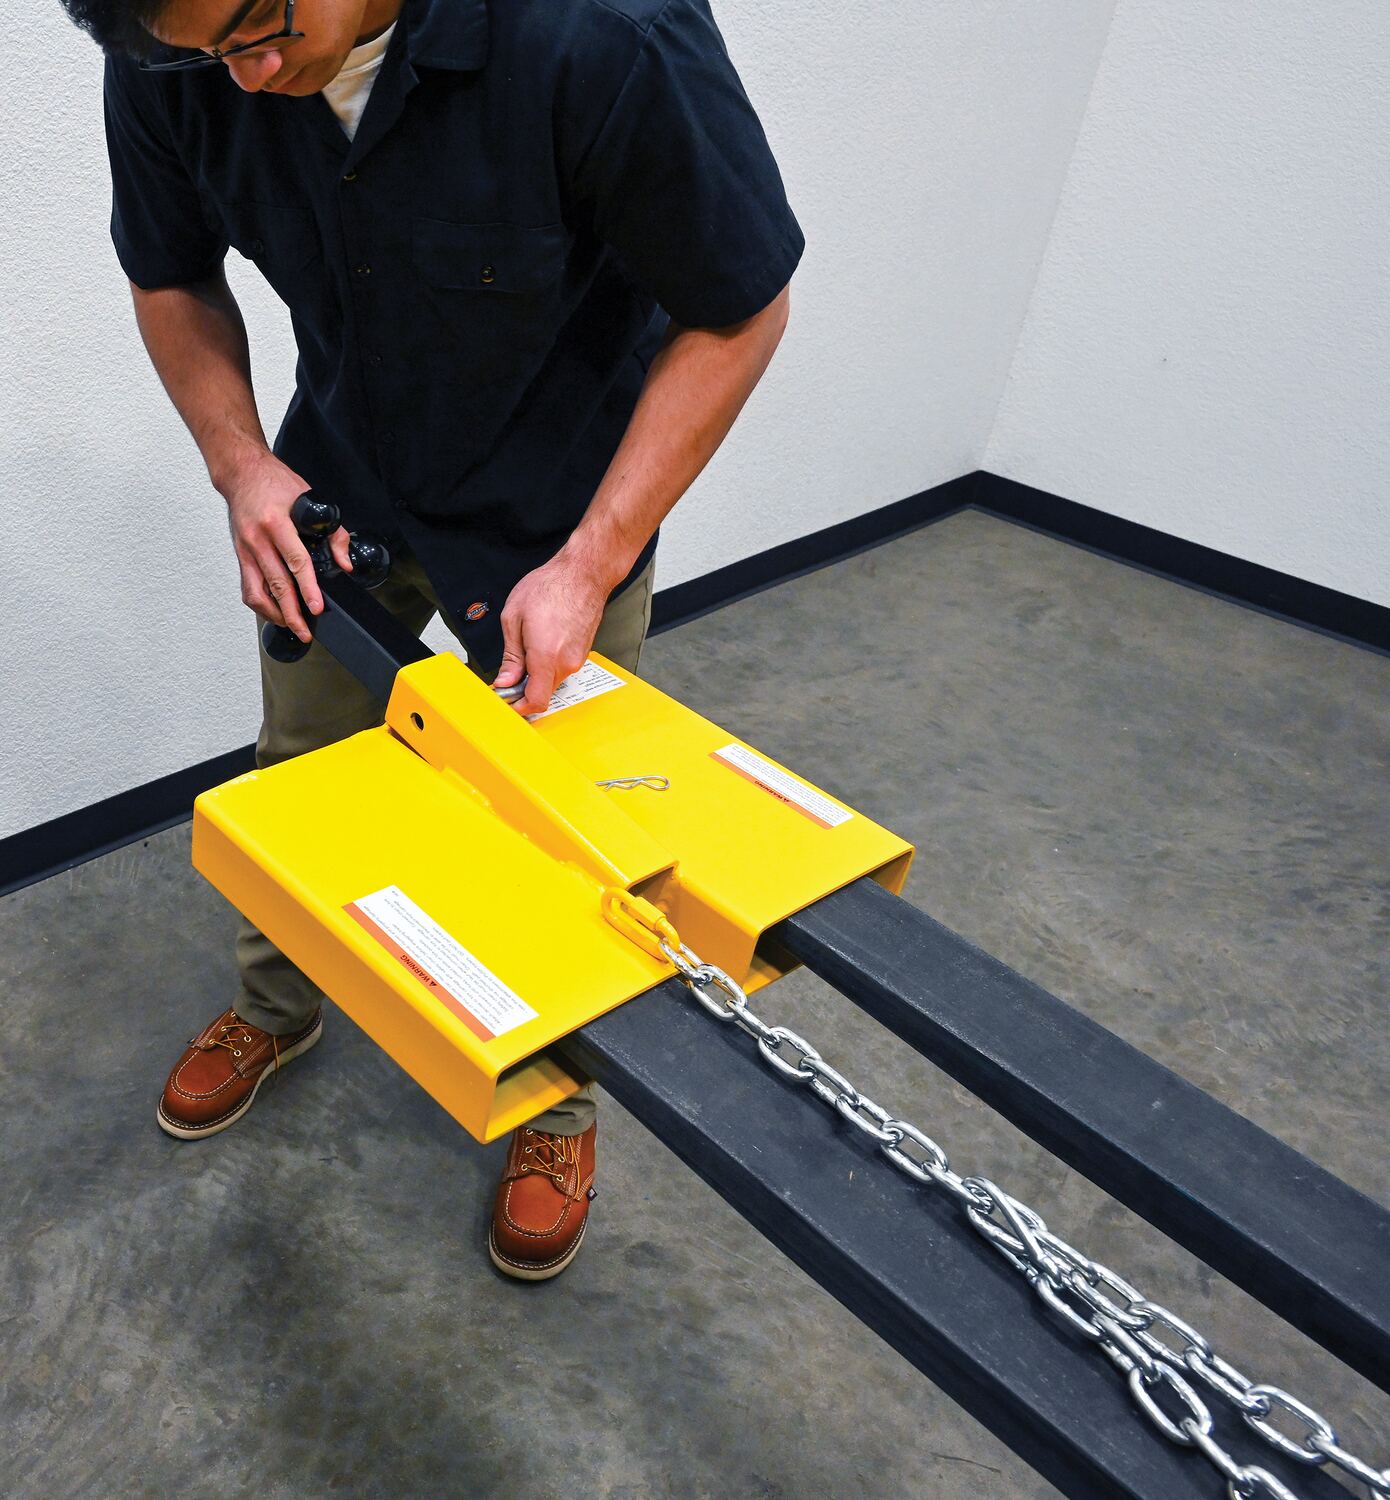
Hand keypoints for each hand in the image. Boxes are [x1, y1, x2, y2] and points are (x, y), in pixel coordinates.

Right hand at [222, 452, 351, 641]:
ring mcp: (245, 549)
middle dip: (292, 612)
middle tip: (305, 631)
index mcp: (277, 523)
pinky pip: (248, 587)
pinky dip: (261, 604)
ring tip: (291, 626)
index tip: (317, 607)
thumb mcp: (311, 499)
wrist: (243, 474)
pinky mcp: (239, 555)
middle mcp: (257, 539)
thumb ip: (333, 533)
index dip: (308, 588)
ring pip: (257, 592)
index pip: (296, 562)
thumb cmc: (276, 484)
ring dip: (274, 614)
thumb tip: (344, 564)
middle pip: (276, 584)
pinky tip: (274, 612)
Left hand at [493, 554, 609, 716]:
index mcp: (546, 656)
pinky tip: (540, 643)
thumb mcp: (514, 618)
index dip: (518, 707)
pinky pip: (561, 668)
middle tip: (507, 675)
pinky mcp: (582, 653)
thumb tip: (505, 680)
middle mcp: (566, 663)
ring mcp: (577, 659)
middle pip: (542, 693)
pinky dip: (548, 664)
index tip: (506, 701)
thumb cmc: (551, 587)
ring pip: (551, 681)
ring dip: (536, 674)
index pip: (535, 701)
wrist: (583, 574)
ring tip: (525, 648)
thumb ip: (510, 657)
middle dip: (523, 689)